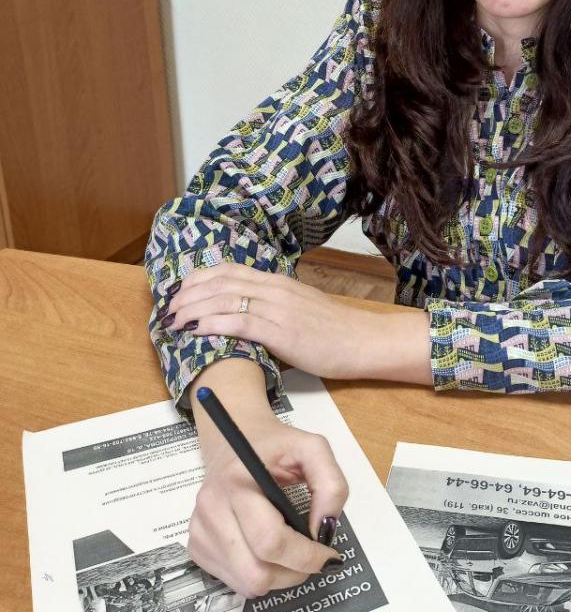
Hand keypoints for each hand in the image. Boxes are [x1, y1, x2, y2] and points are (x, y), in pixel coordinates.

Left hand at [166, 262, 432, 382]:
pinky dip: (213, 323)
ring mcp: (276, 308)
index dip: (199, 279)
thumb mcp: (300, 308)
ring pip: (224, 299)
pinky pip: (239, 322)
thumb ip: (274, 306)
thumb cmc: (333, 330)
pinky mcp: (280, 331)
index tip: (181, 291)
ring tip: (175, 320)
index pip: (229, 270)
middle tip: (169, 308)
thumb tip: (248, 314)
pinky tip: (197, 330)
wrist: (361, 340)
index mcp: (277, 281)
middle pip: (220, 282)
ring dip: (194, 309)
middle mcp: (273, 289)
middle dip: (189, 293)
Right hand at [189, 369, 348, 597]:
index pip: (271, 540)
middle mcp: (212, 508)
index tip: (330, 554)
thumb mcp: (312, 448)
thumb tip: (325, 529)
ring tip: (292, 552)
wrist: (233, 438)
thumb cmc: (275, 446)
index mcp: (238, 480)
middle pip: (257, 572)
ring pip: (247, 584)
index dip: (307, 557)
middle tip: (313, 557)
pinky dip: (259, 575)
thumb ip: (330, 484)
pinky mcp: (195, 545)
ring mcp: (200, 530)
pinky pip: (234, 581)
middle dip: (295, 573)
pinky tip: (267, 550)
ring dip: (279, 578)